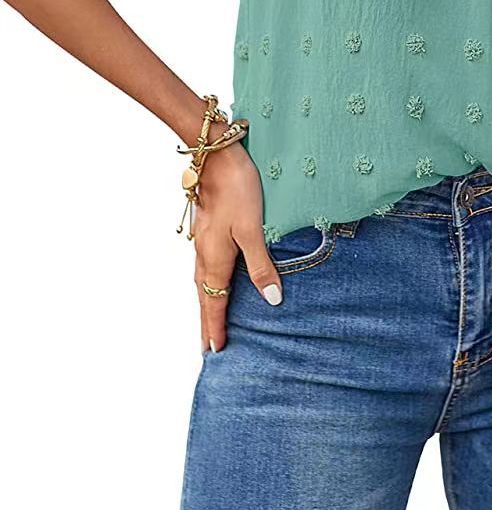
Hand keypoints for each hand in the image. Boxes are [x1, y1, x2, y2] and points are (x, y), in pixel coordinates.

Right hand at [192, 139, 281, 353]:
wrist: (216, 157)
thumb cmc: (238, 191)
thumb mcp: (253, 230)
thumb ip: (261, 265)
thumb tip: (271, 301)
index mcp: (214, 260)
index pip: (215, 303)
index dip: (216, 327)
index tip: (216, 351)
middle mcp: (204, 255)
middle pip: (204, 297)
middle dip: (207, 322)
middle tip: (208, 348)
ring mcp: (203, 241)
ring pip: (202, 282)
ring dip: (206, 303)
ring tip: (210, 320)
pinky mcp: (207, 229)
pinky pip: (205, 267)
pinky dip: (207, 284)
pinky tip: (215, 280)